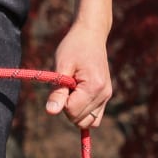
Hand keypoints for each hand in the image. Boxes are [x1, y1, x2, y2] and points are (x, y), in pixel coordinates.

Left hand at [45, 0, 113, 128]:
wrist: (91, 35)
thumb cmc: (74, 47)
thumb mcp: (61, 67)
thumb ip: (57, 91)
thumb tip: (51, 112)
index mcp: (94, 87)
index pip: (72, 112)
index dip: (61, 102)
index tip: (62, 85)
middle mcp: (104, 95)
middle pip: (79, 120)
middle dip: (68, 108)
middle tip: (67, 87)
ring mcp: (106, 97)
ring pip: (87, 123)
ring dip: (76, 112)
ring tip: (73, 92)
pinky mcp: (105, 97)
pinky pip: (94, 118)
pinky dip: (84, 113)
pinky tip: (79, 99)